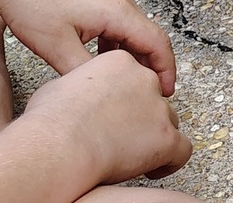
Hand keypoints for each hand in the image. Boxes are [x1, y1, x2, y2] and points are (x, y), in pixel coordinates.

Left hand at [0, 0, 177, 95]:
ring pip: (134, 33)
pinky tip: (101, 63)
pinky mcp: (96, 0)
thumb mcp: (57, 48)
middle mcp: (121, 2)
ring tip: (125, 83)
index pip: (157, 43)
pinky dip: (119, 47)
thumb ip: (84, 73)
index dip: (166, 70)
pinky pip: (118, 26)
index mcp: (118, 12)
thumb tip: (101, 90)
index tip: (165, 93)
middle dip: (153, 66)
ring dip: (134, 57)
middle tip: (148, 94)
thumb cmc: (31, 5)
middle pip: (150, 37)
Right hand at [20, 49, 192, 184]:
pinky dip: (170, 161)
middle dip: (141, 119)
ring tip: (132, 156)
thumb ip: (79, 86)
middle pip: (154, 100)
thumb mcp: (59, 87)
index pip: (135, 78)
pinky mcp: (166, 138)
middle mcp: (144, 80)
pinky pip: (182, 150)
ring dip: (153, 138)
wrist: (58, 146)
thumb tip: (75, 94)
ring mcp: (158, 108)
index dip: (127, 100)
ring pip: (168, 124)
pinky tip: (154, 169)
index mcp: (120, 63)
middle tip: (122, 138)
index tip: (117, 116)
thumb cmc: (50, 122)